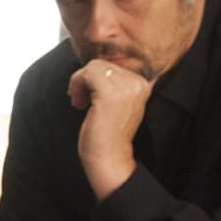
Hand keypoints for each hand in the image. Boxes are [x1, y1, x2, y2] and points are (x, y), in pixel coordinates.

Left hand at [67, 58, 150, 200]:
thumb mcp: (119, 103)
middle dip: (86, 80)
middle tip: (81, 100)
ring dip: (79, 82)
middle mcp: (138, 83)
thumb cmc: (108, 133)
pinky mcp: (110, 93)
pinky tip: (78, 102)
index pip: (114, 65)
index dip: (97, 78)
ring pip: (93, 66)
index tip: (89, 95)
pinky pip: (87, 72)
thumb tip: (98, 64)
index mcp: (143, 84)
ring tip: (80, 102)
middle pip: (102, 63)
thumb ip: (116, 84)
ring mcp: (126, 87)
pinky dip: (76, 84)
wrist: (110, 157)